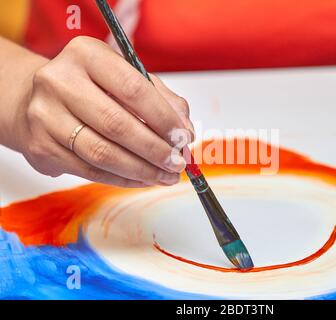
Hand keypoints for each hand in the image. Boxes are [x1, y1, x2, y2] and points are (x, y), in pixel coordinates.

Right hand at [15, 36, 194, 187]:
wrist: (35, 102)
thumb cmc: (91, 89)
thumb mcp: (126, 79)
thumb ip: (161, 100)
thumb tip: (185, 132)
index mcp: (86, 54)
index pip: (133, 89)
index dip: (163, 118)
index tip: (184, 138)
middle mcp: (59, 81)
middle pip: (116, 124)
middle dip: (155, 149)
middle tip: (178, 163)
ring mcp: (45, 116)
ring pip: (102, 153)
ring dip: (142, 170)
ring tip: (166, 176)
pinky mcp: (40, 148)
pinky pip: (89, 171)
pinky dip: (122, 179)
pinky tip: (142, 179)